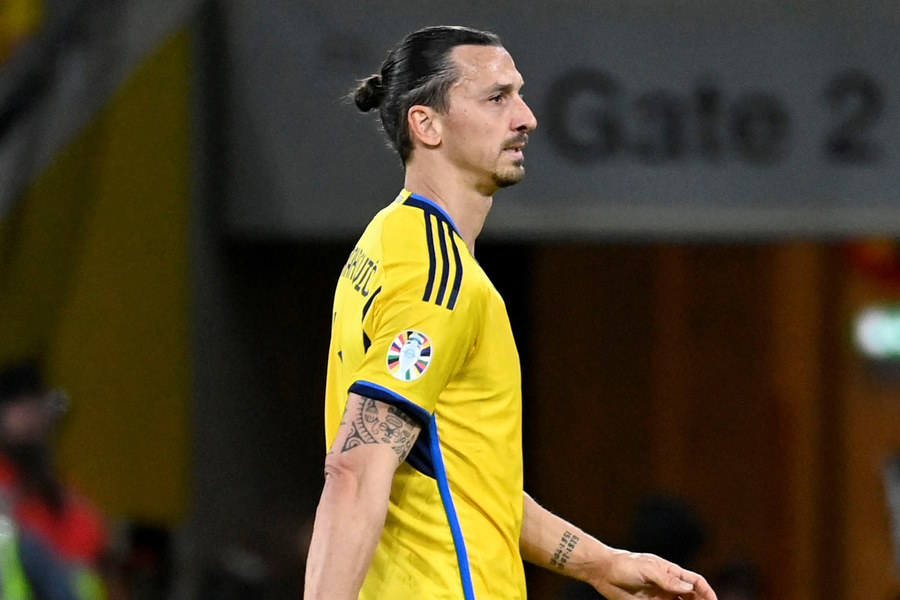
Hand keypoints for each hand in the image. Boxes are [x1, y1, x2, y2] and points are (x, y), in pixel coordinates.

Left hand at [594, 550, 717, 599]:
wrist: (604, 572)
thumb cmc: (626, 565)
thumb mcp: (648, 568)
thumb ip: (668, 579)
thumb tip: (689, 587)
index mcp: (671, 572)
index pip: (696, 582)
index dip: (707, 592)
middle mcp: (669, 586)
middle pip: (692, 597)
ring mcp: (661, 597)